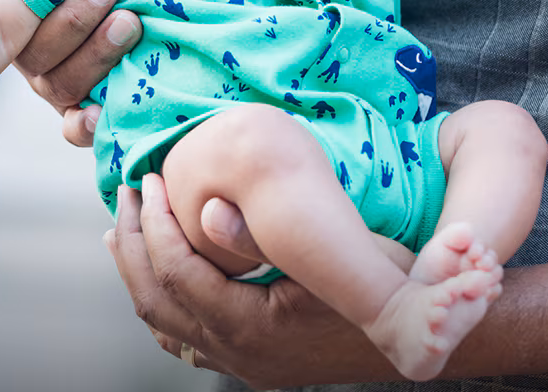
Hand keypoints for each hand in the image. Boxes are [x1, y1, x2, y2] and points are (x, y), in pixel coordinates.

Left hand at [106, 176, 398, 387]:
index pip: (177, 274)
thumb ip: (261, 235)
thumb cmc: (379, 281)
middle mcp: (239, 355)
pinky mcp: (257, 362)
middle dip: (134, 246)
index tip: (147, 182)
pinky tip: (167, 280)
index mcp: (249, 327)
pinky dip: (168, 302)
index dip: (154, 225)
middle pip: (158, 303)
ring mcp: (246, 365)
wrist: (420, 333)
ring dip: (143, 273)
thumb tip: (207, 212)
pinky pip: (190, 339)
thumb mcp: (328, 252)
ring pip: (168, 326)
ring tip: (126, 231)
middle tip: (127, 195)